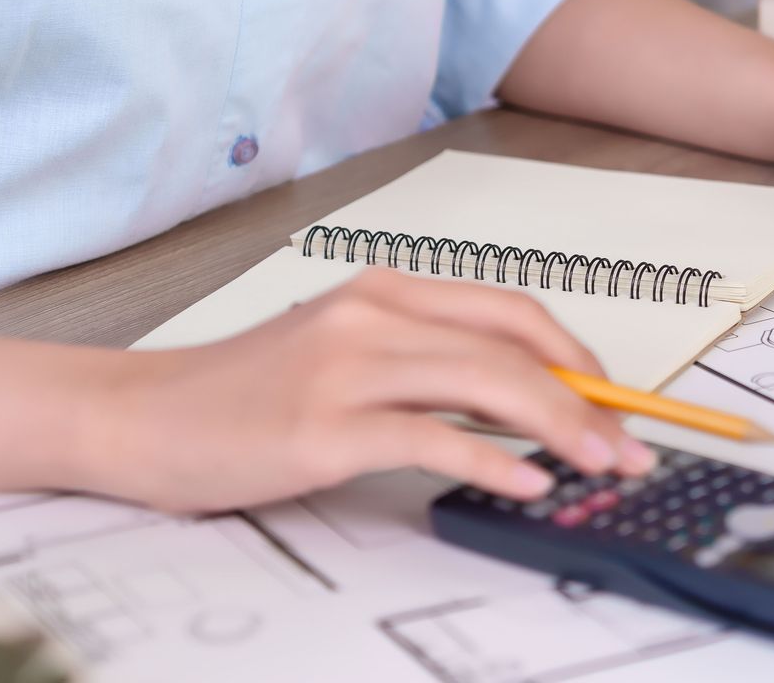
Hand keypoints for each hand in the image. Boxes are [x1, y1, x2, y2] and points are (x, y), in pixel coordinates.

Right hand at [94, 268, 654, 511]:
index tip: (620, 400)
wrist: (139, 417)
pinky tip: (530, 482)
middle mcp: (371, 316)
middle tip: (634, 445)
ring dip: (562, 427)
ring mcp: (346, 368)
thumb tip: (522, 403)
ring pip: (484, 383)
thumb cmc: (242, 394)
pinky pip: (430, 439)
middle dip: (589, 398)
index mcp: (382, 292)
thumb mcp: (341, 356)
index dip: (578, 355)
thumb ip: (423, 365)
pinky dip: (492, 461)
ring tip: (604, 464)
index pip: (509, 311)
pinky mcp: (323, 427)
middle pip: (512, 347)